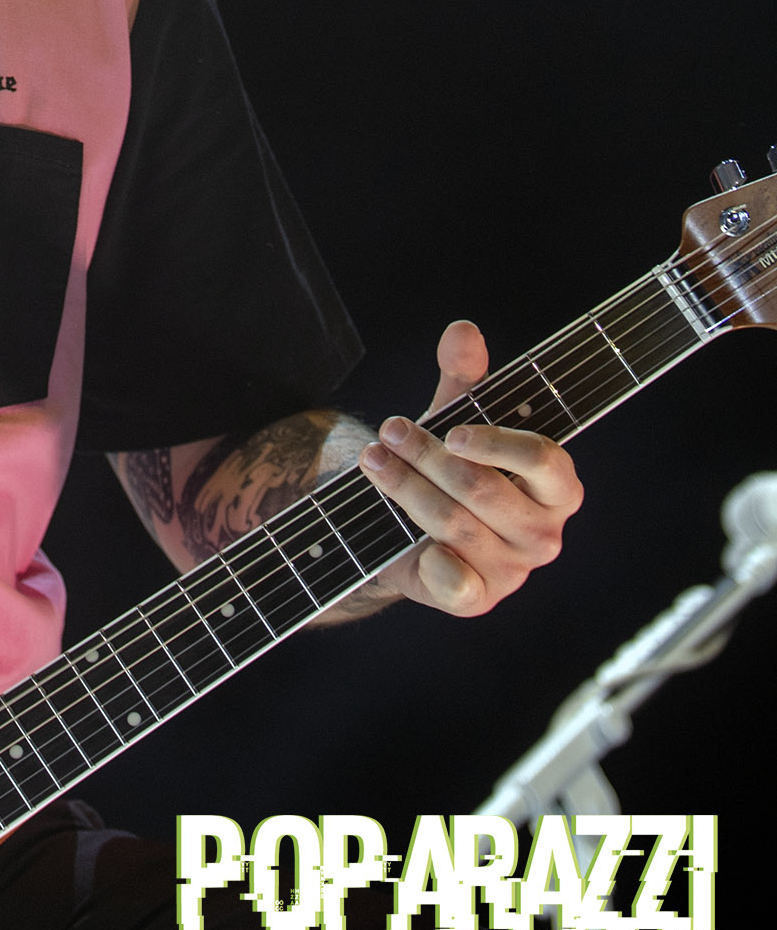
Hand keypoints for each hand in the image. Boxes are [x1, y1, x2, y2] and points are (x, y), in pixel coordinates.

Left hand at [358, 320, 581, 617]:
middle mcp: (543, 533)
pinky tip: (409, 541)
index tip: (452, 431)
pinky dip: (432, 562)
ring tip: (372, 459)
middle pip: (484, 491)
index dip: (499, 445)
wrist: (412, 523)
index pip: (545, 462)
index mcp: (557, 487)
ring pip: (455, 525)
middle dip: (428, 457)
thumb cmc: (450, 464)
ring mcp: (513, 572)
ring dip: (406, 488)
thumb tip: (463, 330)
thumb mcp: (455, 417)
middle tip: (389, 429)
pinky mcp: (477, 599)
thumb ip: (464, 378)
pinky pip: (457, 586)